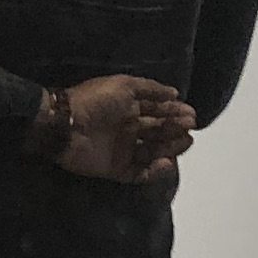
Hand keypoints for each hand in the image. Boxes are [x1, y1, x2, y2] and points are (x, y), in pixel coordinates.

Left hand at [55, 74, 194, 183]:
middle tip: (189, 129)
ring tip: (183, 143)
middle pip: (158, 132)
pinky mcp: (116, 169)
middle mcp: (128, 129)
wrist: (66, 125)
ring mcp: (123, 150)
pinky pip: (140, 173)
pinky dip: (154, 171)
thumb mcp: (124, 85)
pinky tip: (165, 162)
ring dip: (170, 148)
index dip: (175, 113)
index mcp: (129, 108)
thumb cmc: (96, 101)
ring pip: (153, 152)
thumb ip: (151, 89)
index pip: (158, 111)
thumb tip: (175, 93)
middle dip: (176, 130)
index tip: (192, 116)